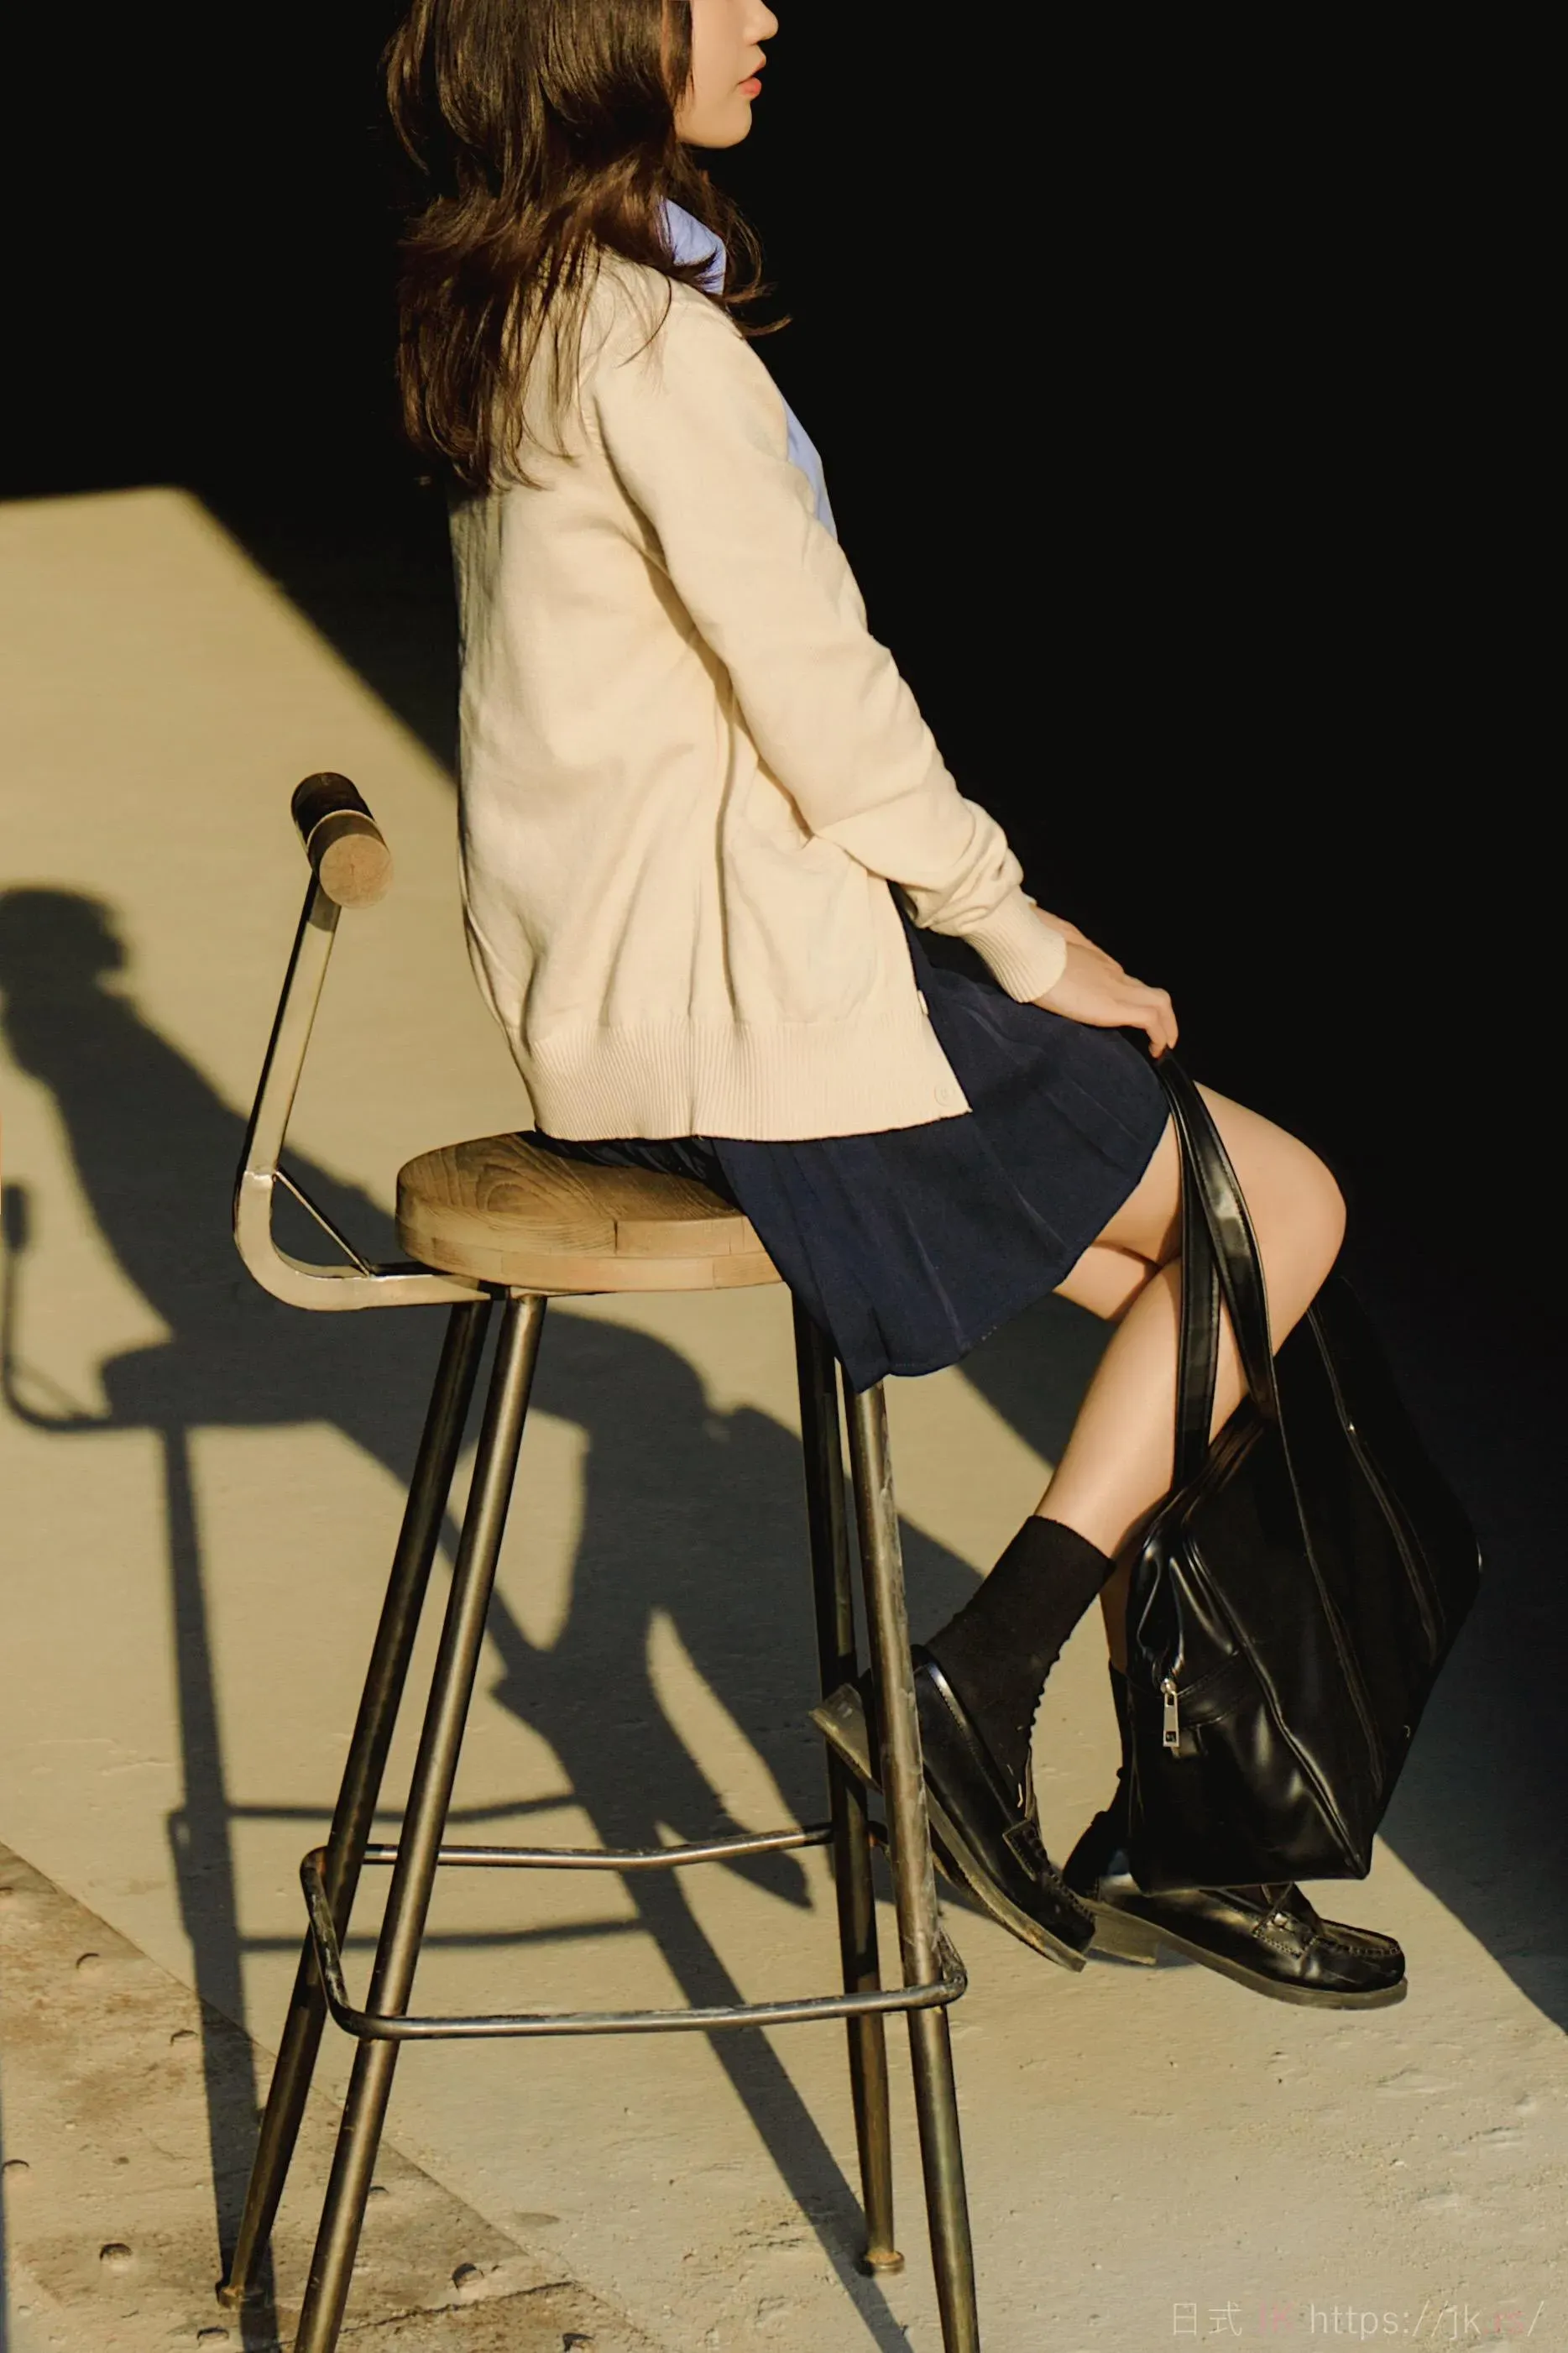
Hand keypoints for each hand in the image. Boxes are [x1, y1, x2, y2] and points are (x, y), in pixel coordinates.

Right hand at [1033, 935, 1178, 1056]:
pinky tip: (1155, 1049)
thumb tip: (1052, 972)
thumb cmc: (1032, 952)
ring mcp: (1116, 987)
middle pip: (1150, 992)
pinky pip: (1150, 1019)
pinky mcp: (1113, 1005)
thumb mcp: (1049, 955)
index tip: (1131, 1018)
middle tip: (1160, 1035)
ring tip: (1162, 1046)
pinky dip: (1159, 1035)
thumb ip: (1061, 963)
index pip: (1124, 982)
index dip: (1133, 1000)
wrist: (1030, 951)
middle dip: (1162, 1015)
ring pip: (1160, 1003)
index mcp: (1096, 963)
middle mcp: (1112, 973)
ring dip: (1167, 1026)